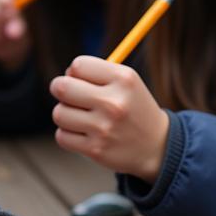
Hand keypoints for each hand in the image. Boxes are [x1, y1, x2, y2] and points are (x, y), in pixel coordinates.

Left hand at [49, 56, 169, 180]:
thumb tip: (64, 75)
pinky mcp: (96, 150)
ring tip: (81, 117)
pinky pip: (62, 136)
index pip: (78, 65)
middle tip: (70, 96)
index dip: (74, 72)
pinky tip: (83, 134)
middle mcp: (114, 103)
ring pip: (59, 113)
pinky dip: (68, 135)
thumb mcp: (126, 82)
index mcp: (123, 79)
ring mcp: (104, 128)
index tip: (82, 81)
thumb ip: (95, 73)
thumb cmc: (132, 108)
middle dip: (61, 90)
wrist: (157, 147)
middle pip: (61, 87)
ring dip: (65, 115)